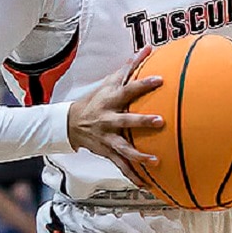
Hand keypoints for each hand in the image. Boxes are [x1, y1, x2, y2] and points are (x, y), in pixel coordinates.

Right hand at [67, 56, 164, 179]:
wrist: (71, 123)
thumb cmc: (96, 100)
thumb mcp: (109, 82)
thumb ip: (130, 67)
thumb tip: (149, 49)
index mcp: (111, 100)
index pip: (129, 89)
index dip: (143, 84)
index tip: (160, 80)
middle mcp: (108, 119)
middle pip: (126, 120)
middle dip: (142, 122)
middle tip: (160, 122)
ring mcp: (107, 137)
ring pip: (123, 148)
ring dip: (138, 155)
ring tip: (154, 161)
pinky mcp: (107, 151)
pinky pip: (120, 165)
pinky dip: (132, 175)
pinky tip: (145, 184)